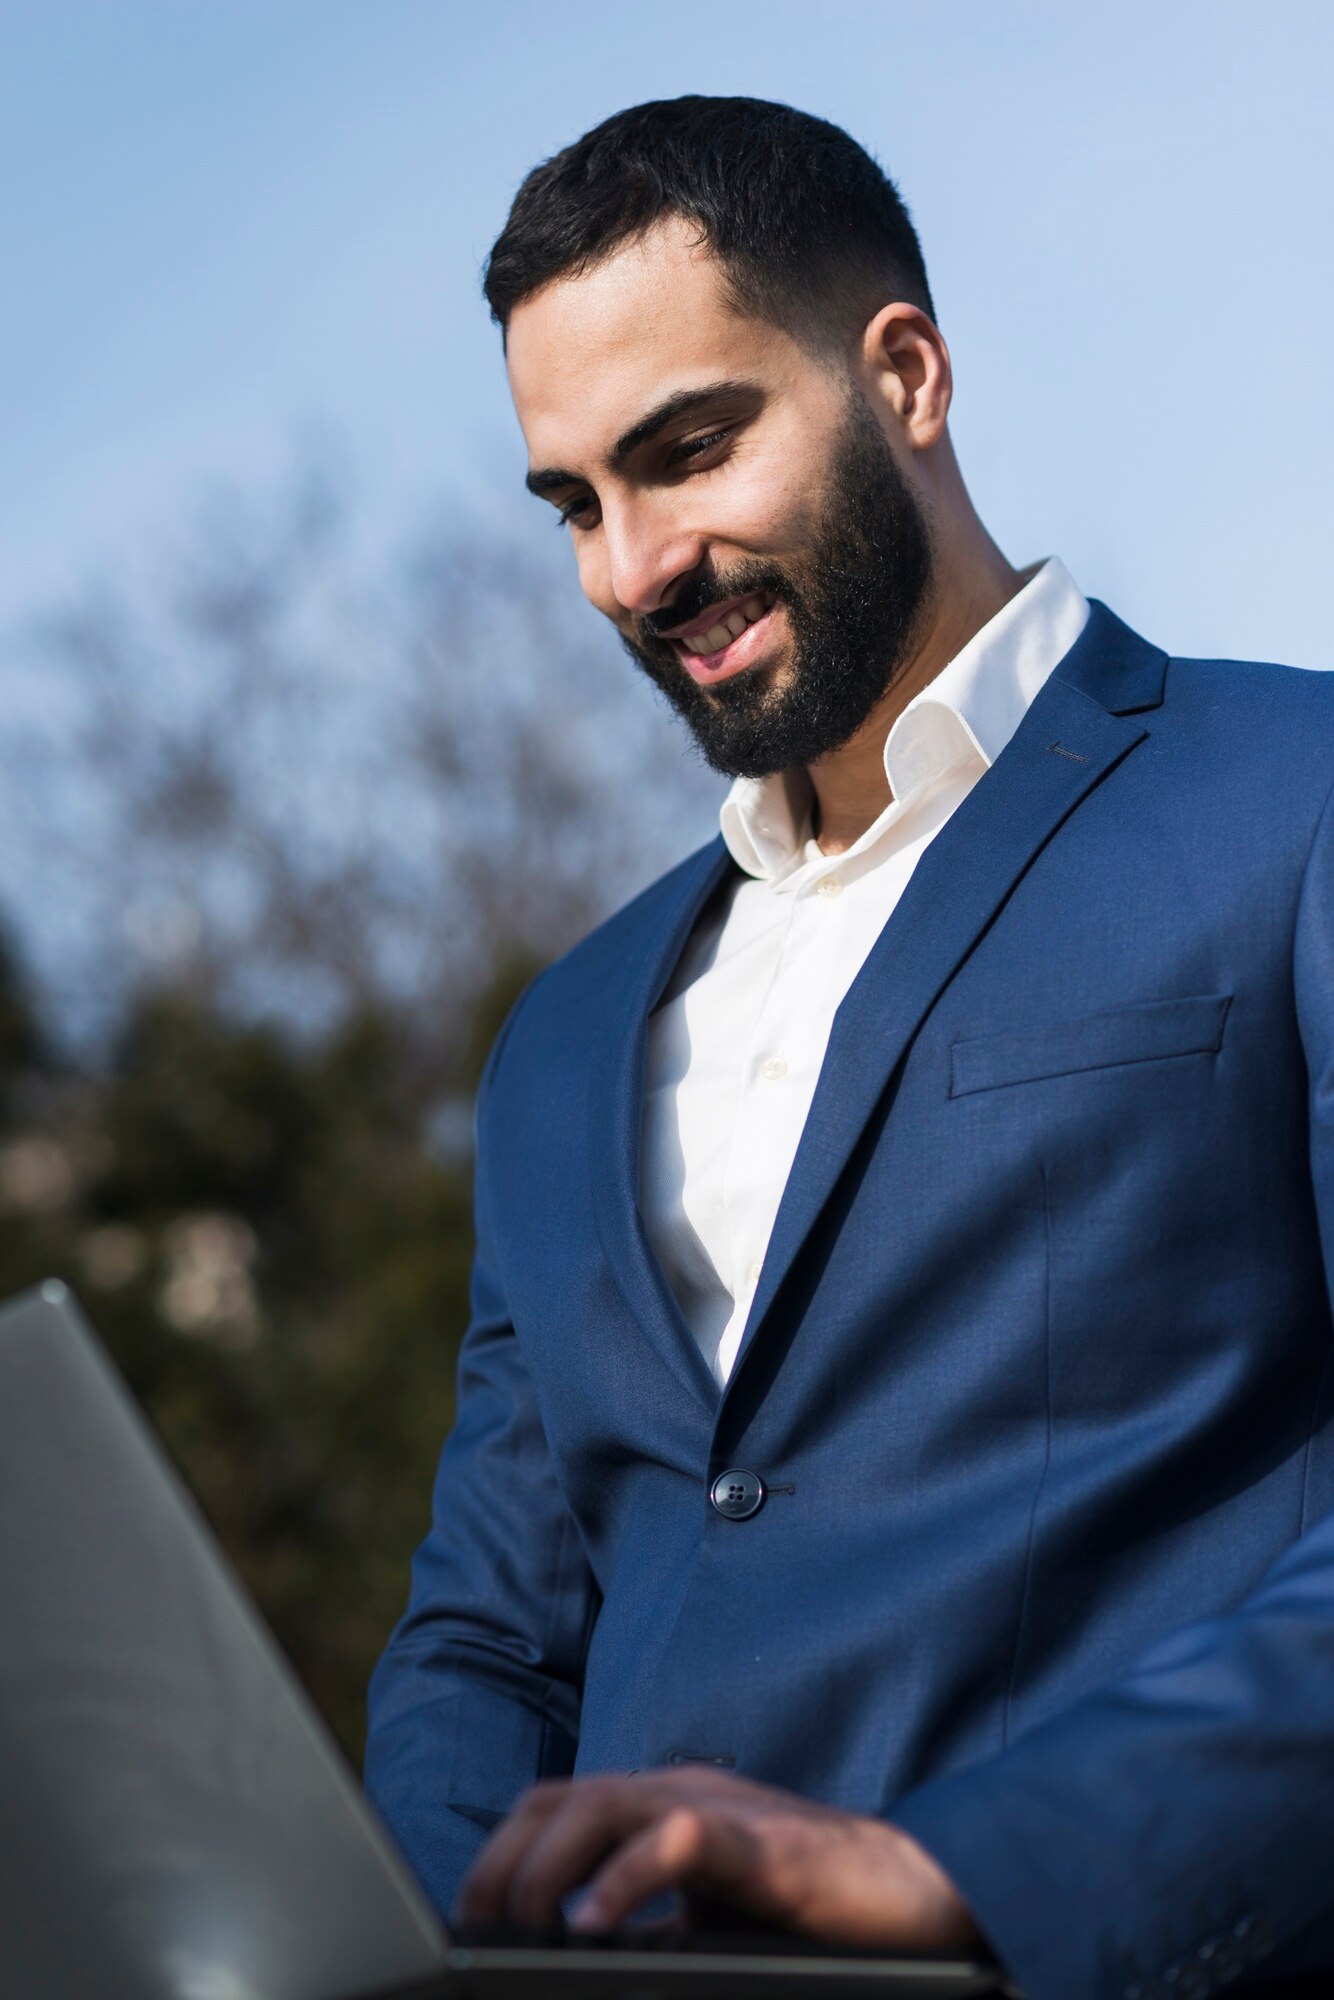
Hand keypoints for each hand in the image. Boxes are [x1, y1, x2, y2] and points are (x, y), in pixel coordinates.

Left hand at [455, 1766, 980, 1950]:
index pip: (556, 1805)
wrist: (919, 1894)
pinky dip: (626, 1878)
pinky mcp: (764, 1845)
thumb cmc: (816, 1910)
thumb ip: (651, 1926)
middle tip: (481, 1928)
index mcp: (664, 1805)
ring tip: (524, 1927)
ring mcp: (722, 1809)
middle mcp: (682, 1792)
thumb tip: (580, 1957)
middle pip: (559, 1798)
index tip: (472, 1918)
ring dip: (547, 1866)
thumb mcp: (711, 1919)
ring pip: (603, 1804)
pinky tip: (594, 1926)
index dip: (502, 1854)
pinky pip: (678, 1839)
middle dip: (504, 1861)